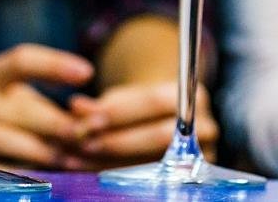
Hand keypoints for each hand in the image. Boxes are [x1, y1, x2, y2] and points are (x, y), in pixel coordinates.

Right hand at [0, 44, 93, 167]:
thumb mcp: (8, 100)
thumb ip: (41, 107)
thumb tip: (88, 122)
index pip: (21, 60)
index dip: (54, 64)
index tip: (88, 72)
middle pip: (16, 106)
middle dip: (55, 122)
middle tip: (86, 133)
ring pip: (1, 138)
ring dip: (39, 150)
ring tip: (69, 159)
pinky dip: (14, 172)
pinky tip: (39, 176)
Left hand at [65, 82, 218, 170]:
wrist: (162, 124)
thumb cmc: (139, 109)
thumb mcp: (122, 99)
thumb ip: (100, 104)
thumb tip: (76, 108)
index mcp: (195, 96)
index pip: (155, 102)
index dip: (119, 112)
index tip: (87, 118)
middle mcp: (204, 127)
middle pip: (159, 136)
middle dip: (115, 141)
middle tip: (81, 142)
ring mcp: (200, 156)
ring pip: (152, 163)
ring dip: (107, 162)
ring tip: (73, 158)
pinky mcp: (186, 178)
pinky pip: (148, 182)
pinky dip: (111, 175)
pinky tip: (85, 170)